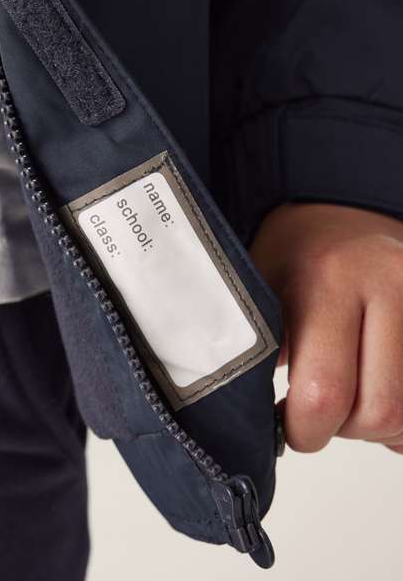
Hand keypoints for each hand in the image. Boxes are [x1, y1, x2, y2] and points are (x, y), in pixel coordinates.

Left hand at [250, 203, 402, 453]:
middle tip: (318, 414)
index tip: (289, 425)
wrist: (340, 218)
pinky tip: (377, 392)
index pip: (325, 391)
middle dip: (342, 430)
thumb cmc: (295, 256)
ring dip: (377, 427)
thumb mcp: (260, 292)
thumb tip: (269, 424)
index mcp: (328, 280)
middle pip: (379, 411)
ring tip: (348, 401)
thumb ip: (262, 352)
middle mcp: (390, 285)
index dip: (305, 429)